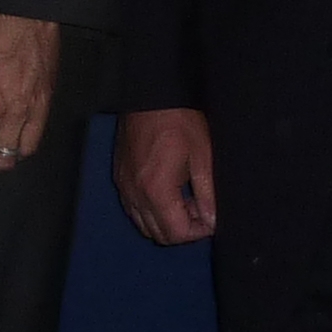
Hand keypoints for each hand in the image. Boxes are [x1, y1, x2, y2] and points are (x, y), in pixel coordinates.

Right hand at [113, 106, 217, 244]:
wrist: (151, 97)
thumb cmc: (180, 122)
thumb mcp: (202, 158)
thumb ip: (208, 195)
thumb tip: (212, 221)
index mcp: (157, 190)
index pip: (176, 233)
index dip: (198, 232)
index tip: (211, 218)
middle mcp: (135, 194)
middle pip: (158, 235)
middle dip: (182, 229)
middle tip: (199, 208)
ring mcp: (124, 187)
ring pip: (143, 225)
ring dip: (165, 221)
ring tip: (184, 199)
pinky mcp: (119, 178)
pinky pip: (133, 209)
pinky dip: (150, 211)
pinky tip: (166, 192)